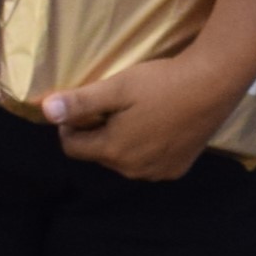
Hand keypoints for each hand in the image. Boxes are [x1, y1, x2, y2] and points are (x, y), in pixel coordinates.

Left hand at [41, 44, 255, 182]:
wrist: (212, 85)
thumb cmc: (162, 83)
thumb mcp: (117, 86)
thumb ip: (80, 102)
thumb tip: (43, 110)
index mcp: (113, 150)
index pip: (72, 147)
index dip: (70, 125)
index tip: (83, 105)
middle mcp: (132, 170)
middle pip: (99, 154)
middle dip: (98, 132)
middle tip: (114, 104)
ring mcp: (157, 173)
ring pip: (125, 160)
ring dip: (122, 141)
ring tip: (138, 113)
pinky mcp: (177, 169)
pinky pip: (149, 163)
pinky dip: (147, 148)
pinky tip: (159, 125)